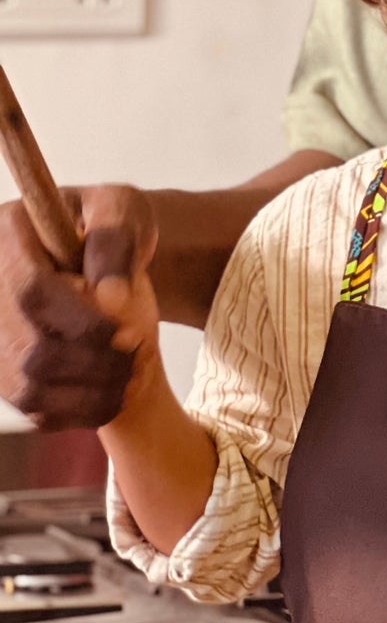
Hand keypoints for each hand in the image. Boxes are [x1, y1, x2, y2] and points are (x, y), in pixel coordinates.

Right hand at [0, 187, 157, 429]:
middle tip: (137, 355)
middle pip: (29, 347)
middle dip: (93, 362)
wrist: (106, 257)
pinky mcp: (5, 369)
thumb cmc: (114, 225)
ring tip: (132, 373)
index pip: (32, 290)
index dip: (80, 320)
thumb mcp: (123, 212)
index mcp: (8, 234)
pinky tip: (115, 393)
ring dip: (89, 391)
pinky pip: (34, 407)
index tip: (129, 331)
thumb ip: (116, 245)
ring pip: (28, 386)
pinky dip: (80, 410)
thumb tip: (111, 297)